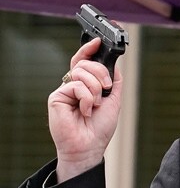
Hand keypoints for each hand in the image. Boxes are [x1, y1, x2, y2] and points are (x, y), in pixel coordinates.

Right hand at [48, 38, 121, 181]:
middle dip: (100, 72)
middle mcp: (73, 85)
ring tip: (96, 105)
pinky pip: (76, 85)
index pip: (84, 61)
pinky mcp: (56, 96)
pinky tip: (85, 110)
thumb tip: (115, 63)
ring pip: (81, 72)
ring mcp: (64, 90)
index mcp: (86, 85)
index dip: (89, 49)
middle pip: (85, 63)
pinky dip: (87, 98)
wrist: (90, 146)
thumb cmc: (100, 128)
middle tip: (106, 88)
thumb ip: (114, 81)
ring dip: (95, 88)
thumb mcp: (114, 100)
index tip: (98, 41)